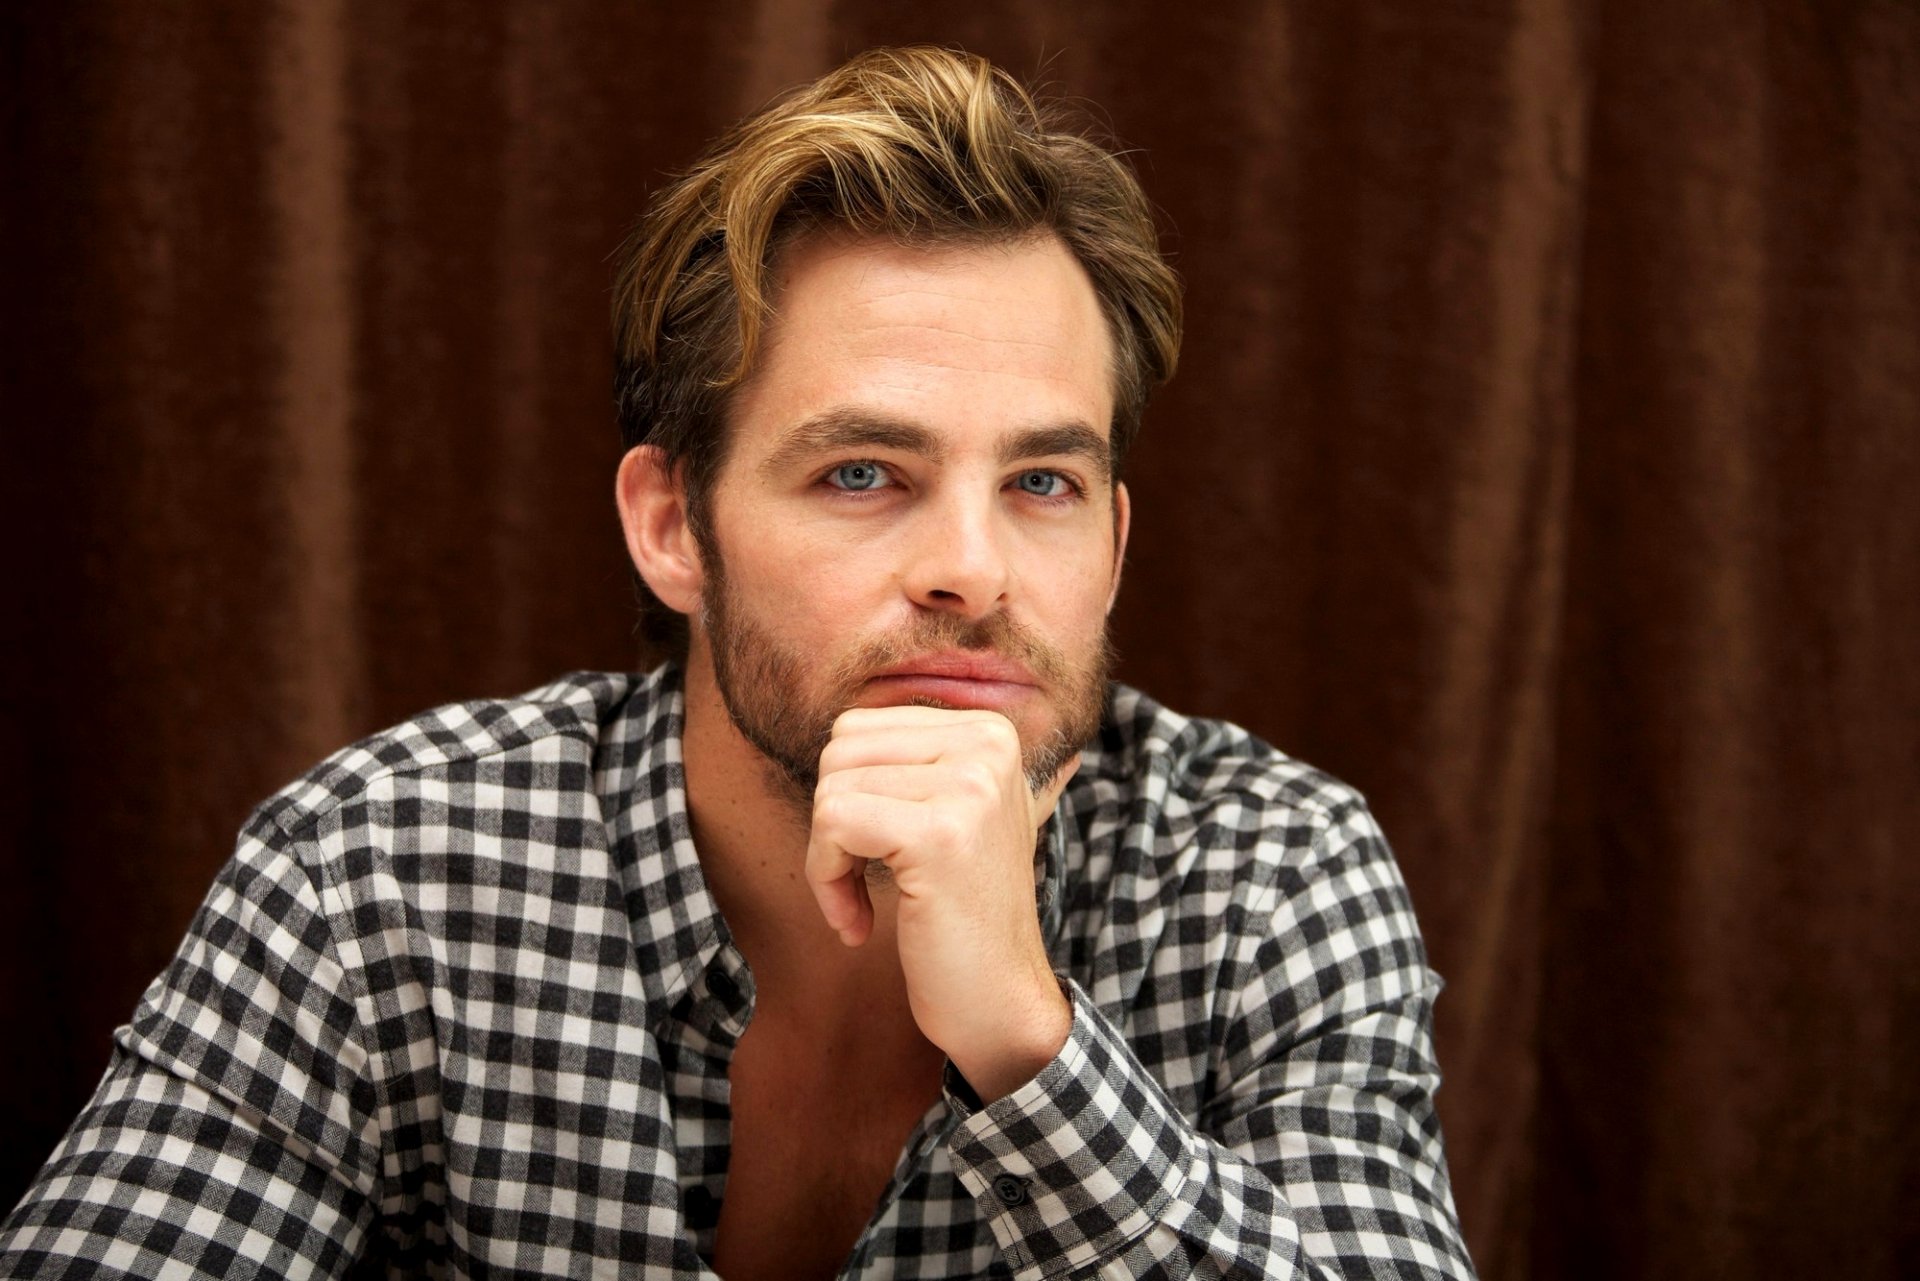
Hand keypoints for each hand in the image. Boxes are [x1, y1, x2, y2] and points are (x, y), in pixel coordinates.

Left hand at [807, 705, 1078, 1099]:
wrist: (999, 1000)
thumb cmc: (960, 913)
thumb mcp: (952, 814)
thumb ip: (912, 762)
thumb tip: (844, 724)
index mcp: (990, 731)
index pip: (859, 729)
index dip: (846, 795)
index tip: (874, 853)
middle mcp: (989, 745)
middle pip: (840, 752)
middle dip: (830, 822)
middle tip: (861, 883)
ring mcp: (970, 787)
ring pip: (831, 787)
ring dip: (826, 858)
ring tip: (864, 903)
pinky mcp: (940, 834)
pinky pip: (832, 824)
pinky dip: (827, 881)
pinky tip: (858, 923)